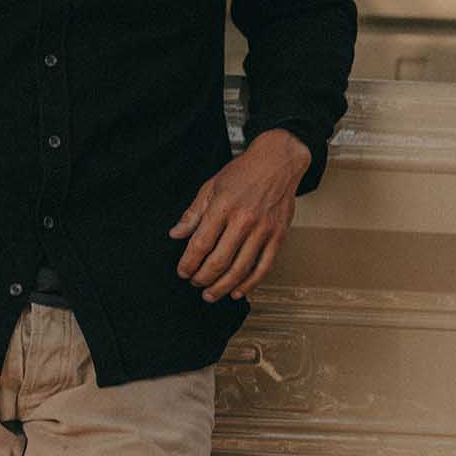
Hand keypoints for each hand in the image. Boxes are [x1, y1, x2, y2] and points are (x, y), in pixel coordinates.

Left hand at [167, 129, 310, 300]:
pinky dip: (250, 284)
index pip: (200, 243)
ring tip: (210, 294)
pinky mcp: (278, 236)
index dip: (188, 263)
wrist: (278, 162)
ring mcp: (263, 230)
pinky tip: (238, 292)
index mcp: (223, 206)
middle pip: (219, 261)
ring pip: (240, 269)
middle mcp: (244, 220)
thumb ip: (193, 213)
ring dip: (222, 286)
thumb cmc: (244, 172)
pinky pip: (264, 267)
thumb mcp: (211, 186)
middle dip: (202, 278)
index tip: (182, 271)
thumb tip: (176, 234)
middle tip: (195, 283)